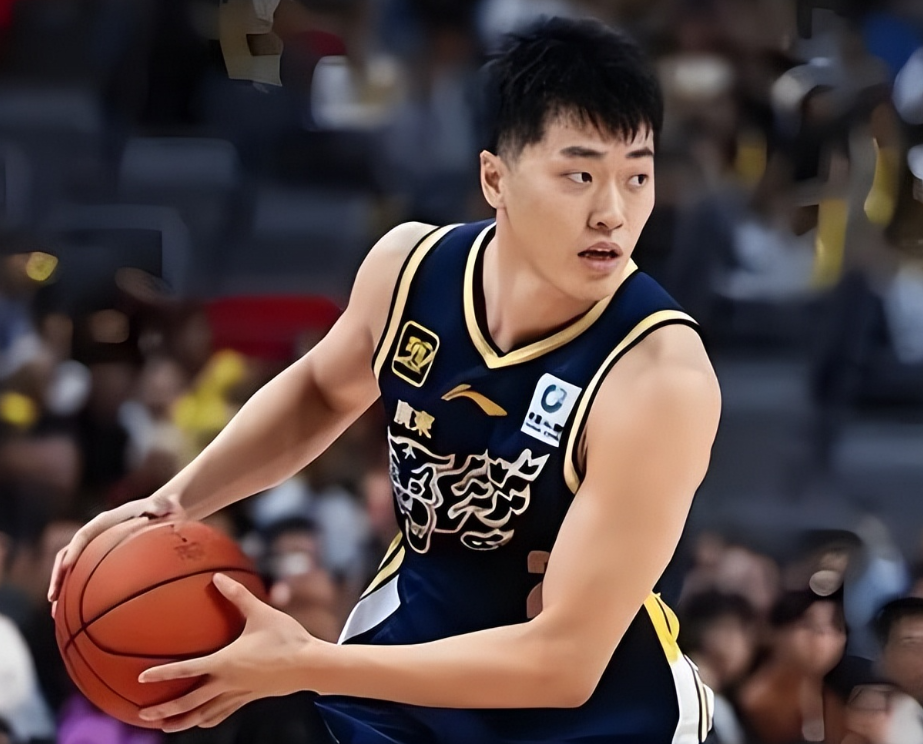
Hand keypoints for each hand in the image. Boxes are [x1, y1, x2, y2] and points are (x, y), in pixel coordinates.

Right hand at [47, 491, 183, 604]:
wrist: (160, 510)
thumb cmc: (161, 509)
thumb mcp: (161, 506)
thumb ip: (158, 506)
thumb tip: (159, 507)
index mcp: (105, 522)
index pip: (83, 535)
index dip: (74, 550)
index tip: (66, 566)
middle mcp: (95, 534)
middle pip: (68, 556)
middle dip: (58, 576)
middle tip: (53, 598)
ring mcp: (95, 547)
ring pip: (71, 570)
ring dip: (62, 590)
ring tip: (55, 613)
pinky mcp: (99, 558)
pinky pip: (84, 577)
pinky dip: (77, 594)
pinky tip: (77, 616)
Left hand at [137, 572, 314, 731]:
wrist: (309, 665)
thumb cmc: (286, 637)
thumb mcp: (262, 612)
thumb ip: (238, 595)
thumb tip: (217, 577)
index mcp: (226, 662)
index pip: (187, 670)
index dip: (163, 674)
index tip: (142, 678)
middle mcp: (227, 682)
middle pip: (190, 702)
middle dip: (165, 711)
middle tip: (143, 716)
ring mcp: (238, 693)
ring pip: (204, 714)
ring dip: (183, 722)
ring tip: (165, 728)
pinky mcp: (249, 697)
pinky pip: (223, 712)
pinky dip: (208, 719)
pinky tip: (202, 722)